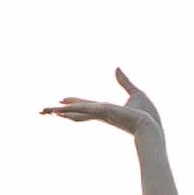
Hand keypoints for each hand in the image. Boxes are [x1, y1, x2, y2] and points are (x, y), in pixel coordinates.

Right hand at [42, 75, 161, 142]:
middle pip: (75, 111)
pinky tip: (59, 110)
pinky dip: (71, 109)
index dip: (72, 103)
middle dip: (59, 111)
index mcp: (106, 110)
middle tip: (42, 111)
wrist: (151, 126)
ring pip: (75, 111)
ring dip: (58, 111)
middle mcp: (100, 113)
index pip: (85, 105)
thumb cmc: (147, 114)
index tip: (60, 101)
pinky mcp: (103, 112)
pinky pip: (84, 109)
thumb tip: (117, 68)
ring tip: (43, 111)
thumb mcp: (135, 92)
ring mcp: (100, 114)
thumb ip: (124, 81)